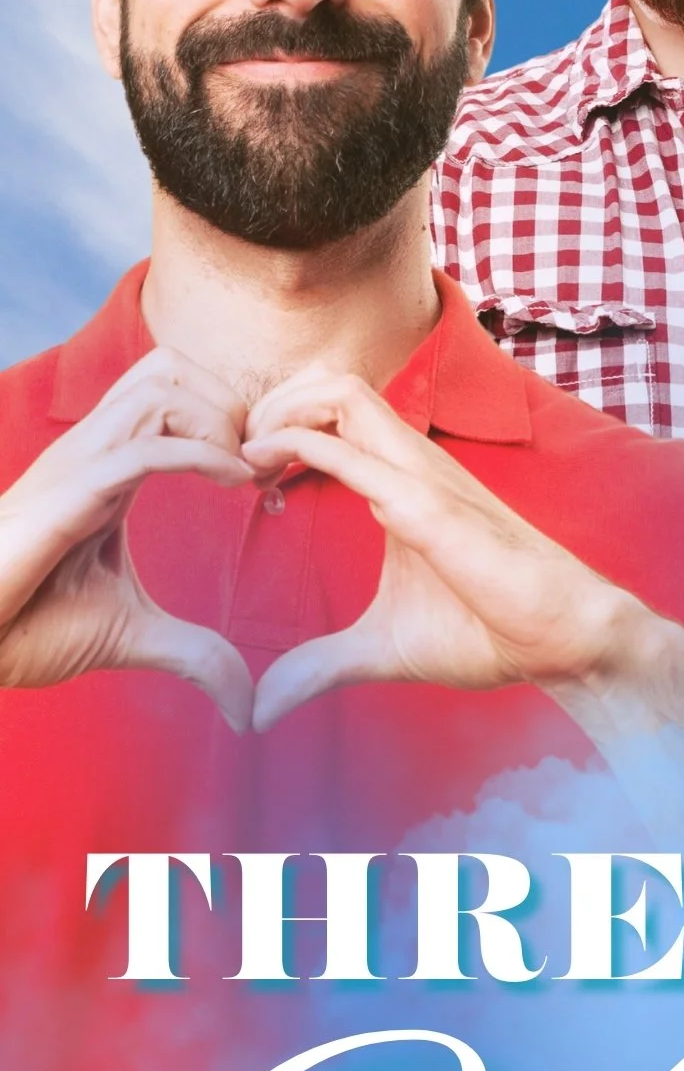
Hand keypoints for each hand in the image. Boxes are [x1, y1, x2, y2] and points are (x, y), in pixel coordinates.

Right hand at [0, 349, 254, 728]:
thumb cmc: (29, 627)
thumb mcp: (131, 636)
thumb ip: (195, 654)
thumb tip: (245, 704)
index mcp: (109, 467)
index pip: (174, 392)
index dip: (231, 416)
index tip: (268, 474)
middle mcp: (93, 451)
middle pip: (170, 367)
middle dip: (232, 401)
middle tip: (261, 463)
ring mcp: (77, 464)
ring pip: (159, 387)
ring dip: (219, 420)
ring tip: (245, 474)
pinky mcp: (68, 492)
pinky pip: (145, 447)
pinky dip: (203, 454)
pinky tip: (235, 483)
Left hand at [241, 370, 683, 751]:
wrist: (564, 641)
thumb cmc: (489, 633)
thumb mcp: (380, 651)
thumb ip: (320, 666)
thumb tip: (261, 706)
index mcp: (403, 482)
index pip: (333, 413)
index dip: (276, 428)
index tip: (243, 479)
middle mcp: (413, 464)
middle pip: (330, 381)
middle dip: (268, 402)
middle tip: (230, 456)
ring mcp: (424, 476)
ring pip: (340, 392)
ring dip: (277, 411)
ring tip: (243, 457)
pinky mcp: (429, 505)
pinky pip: (352, 451)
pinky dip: (294, 447)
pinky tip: (259, 474)